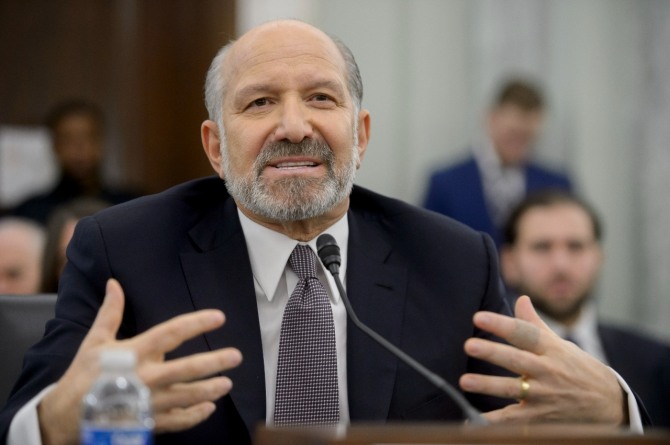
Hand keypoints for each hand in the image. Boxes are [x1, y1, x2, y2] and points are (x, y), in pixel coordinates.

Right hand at [38, 279, 242, 444]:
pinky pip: (177, 420)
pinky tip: (209, 408)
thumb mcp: (95, 341)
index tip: (218, 317)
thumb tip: (114, 283)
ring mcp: (148, 402)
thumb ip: (110, 312)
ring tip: (228, 384)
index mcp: (135, 353)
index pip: (172, 333)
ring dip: (210, 390)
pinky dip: (194, 416)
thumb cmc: (83, 374)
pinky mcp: (147, 422)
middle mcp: (146, 377)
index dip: (197, 323)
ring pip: (187, 397)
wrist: (66, 415)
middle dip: (214, 362)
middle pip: (187, 369)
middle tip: (236, 356)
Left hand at [459, 295, 625, 424]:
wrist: (610, 405)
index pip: (524, 333)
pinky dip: (493, 422)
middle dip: (493, 352)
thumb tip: (520, 298)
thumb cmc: (579, 369)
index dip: (502, 324)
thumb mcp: (561, 345)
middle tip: (469, 345)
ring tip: (465, 381)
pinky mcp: (541, 418)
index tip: (479, 317)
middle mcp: (547, 371)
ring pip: (513, 389)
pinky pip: (514, 420)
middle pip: (516, 359)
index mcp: (551, 349)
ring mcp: (544, 395)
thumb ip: (535, 324)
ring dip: (488, 385)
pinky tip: (471, 421)